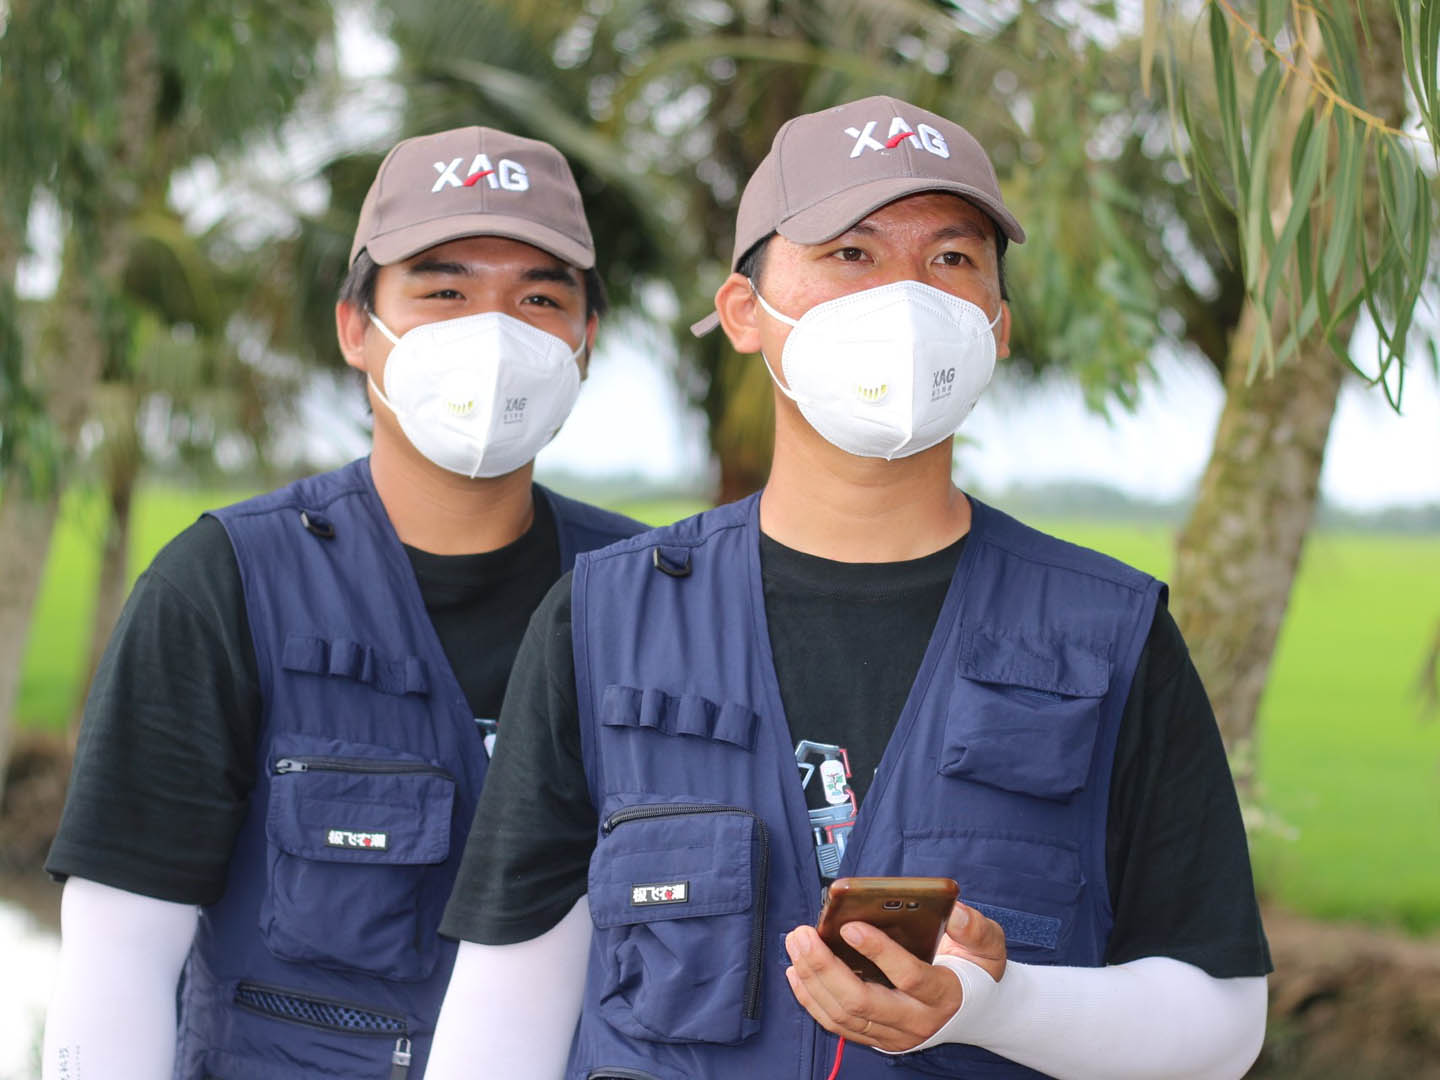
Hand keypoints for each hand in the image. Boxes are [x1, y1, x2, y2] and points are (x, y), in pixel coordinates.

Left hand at [784, 902, 1006, 1052]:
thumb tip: (954, 912)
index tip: (850, 926)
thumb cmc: (975, 968)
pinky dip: (812, 1000)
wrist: (974, 1009)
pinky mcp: (877, 1038)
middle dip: (826, 967)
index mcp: (944, 994)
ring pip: (844, 1015)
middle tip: (802, 934)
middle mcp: (917, 1021)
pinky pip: (837, 1025)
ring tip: (796, 945)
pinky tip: (797, 972)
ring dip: (813, 980)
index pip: (909, 976)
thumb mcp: (988, 944)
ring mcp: (894, 1034)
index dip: (879, 952)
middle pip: (863, 1001)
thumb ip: (974, 927)